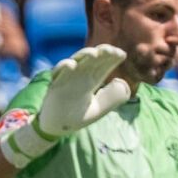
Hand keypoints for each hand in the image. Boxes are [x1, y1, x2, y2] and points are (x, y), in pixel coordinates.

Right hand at [1, 43, 129, 167]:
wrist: (57, 127)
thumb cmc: (77, 116)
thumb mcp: (99, 108)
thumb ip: (112, 97)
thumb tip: (121, 80)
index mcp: (91, 81)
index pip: (103, 66)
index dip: (112, 58)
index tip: (122, 54)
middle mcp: (80, 76)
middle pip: (92, 60)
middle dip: (102, 53)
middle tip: (111, 50)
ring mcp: (67, 78)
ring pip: (76, 61)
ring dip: (85, 55)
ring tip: (95, 53)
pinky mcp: (55, 84)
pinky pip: (58, 72)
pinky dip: (64, 67)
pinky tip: (72, 65)